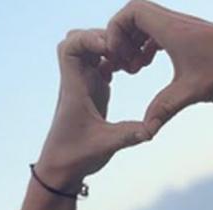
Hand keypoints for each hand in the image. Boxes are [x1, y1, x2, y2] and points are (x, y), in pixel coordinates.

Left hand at [35, 29, 154, 190]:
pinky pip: (98, 64)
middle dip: (101, 38)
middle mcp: (76, 82)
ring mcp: (83, 86)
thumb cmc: (75, 157)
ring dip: (108, 49)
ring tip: (128, 61)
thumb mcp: (105, 145)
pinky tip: (127, 71)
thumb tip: (152, 129)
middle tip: (123, 51)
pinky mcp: (91, 92)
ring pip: (89, 51)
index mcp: (74, 89)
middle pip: (78, 41)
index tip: (109, 48)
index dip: (88, 39)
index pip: (69, 47)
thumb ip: (129, 135)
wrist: (60, 169)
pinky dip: (112, 60)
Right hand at [106, 0, 212, 134]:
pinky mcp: (190, 37)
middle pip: (135, 15)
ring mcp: (183, 29)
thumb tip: (145, 132)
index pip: (132, 11)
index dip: (116, 30)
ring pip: (146, 24)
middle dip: (121, 38)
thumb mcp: (192, 92)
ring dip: (133, 43)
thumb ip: (164, 109)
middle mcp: (177, 23)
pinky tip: (147, 66)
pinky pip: (158, 33)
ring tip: (134, 69)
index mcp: (173, 29)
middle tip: (122, 63)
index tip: (117, 55)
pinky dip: (146, 46)